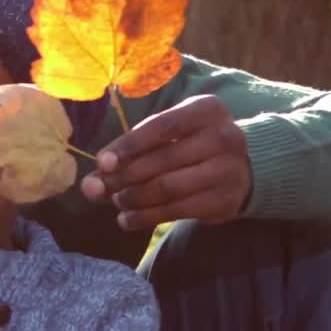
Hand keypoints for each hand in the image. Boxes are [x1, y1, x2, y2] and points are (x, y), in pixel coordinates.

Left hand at [81, 95, 250, 230]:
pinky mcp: (226, 200)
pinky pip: (177, 210)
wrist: (239, 169)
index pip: (162, 126)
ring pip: (168, 188)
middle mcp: (225, 136)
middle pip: (163, 159)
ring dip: (133, 198)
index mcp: (206, 110)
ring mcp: (229, 170)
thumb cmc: (188, 146)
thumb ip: (128, 155)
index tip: (102, 163)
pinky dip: (146, 217)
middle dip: (124, 176)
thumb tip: (90, 185)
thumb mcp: (164, 138)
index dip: (129, 145)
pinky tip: (126, 220)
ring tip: (116, 201)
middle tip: (98, 188)